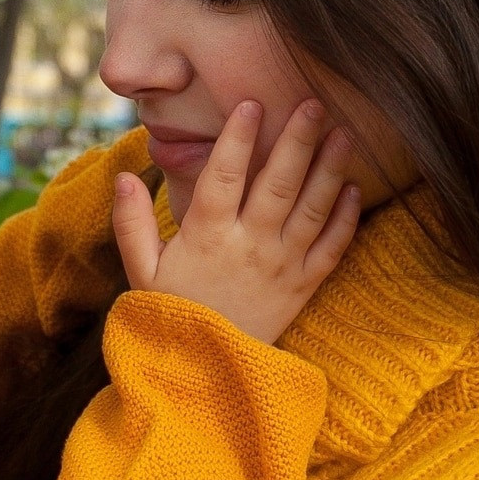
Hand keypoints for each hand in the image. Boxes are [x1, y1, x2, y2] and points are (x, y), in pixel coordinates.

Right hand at [111, 100, 361, 344]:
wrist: (203, 376)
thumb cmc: (169, 315)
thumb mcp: (140, 272)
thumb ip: (132, 223)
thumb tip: (125, 176)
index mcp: (207, 237)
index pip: (224, 176)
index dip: (238, 138)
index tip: (250, 104)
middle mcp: (249, 247)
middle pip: (278, 184)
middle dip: (296, 140)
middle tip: (312, 104)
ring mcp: (281, 267)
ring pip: (311, 210)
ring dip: (329, 170)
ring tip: (343, 135)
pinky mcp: (303, 288)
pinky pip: (330, 249)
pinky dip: (344, 219)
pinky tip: (352, 189)